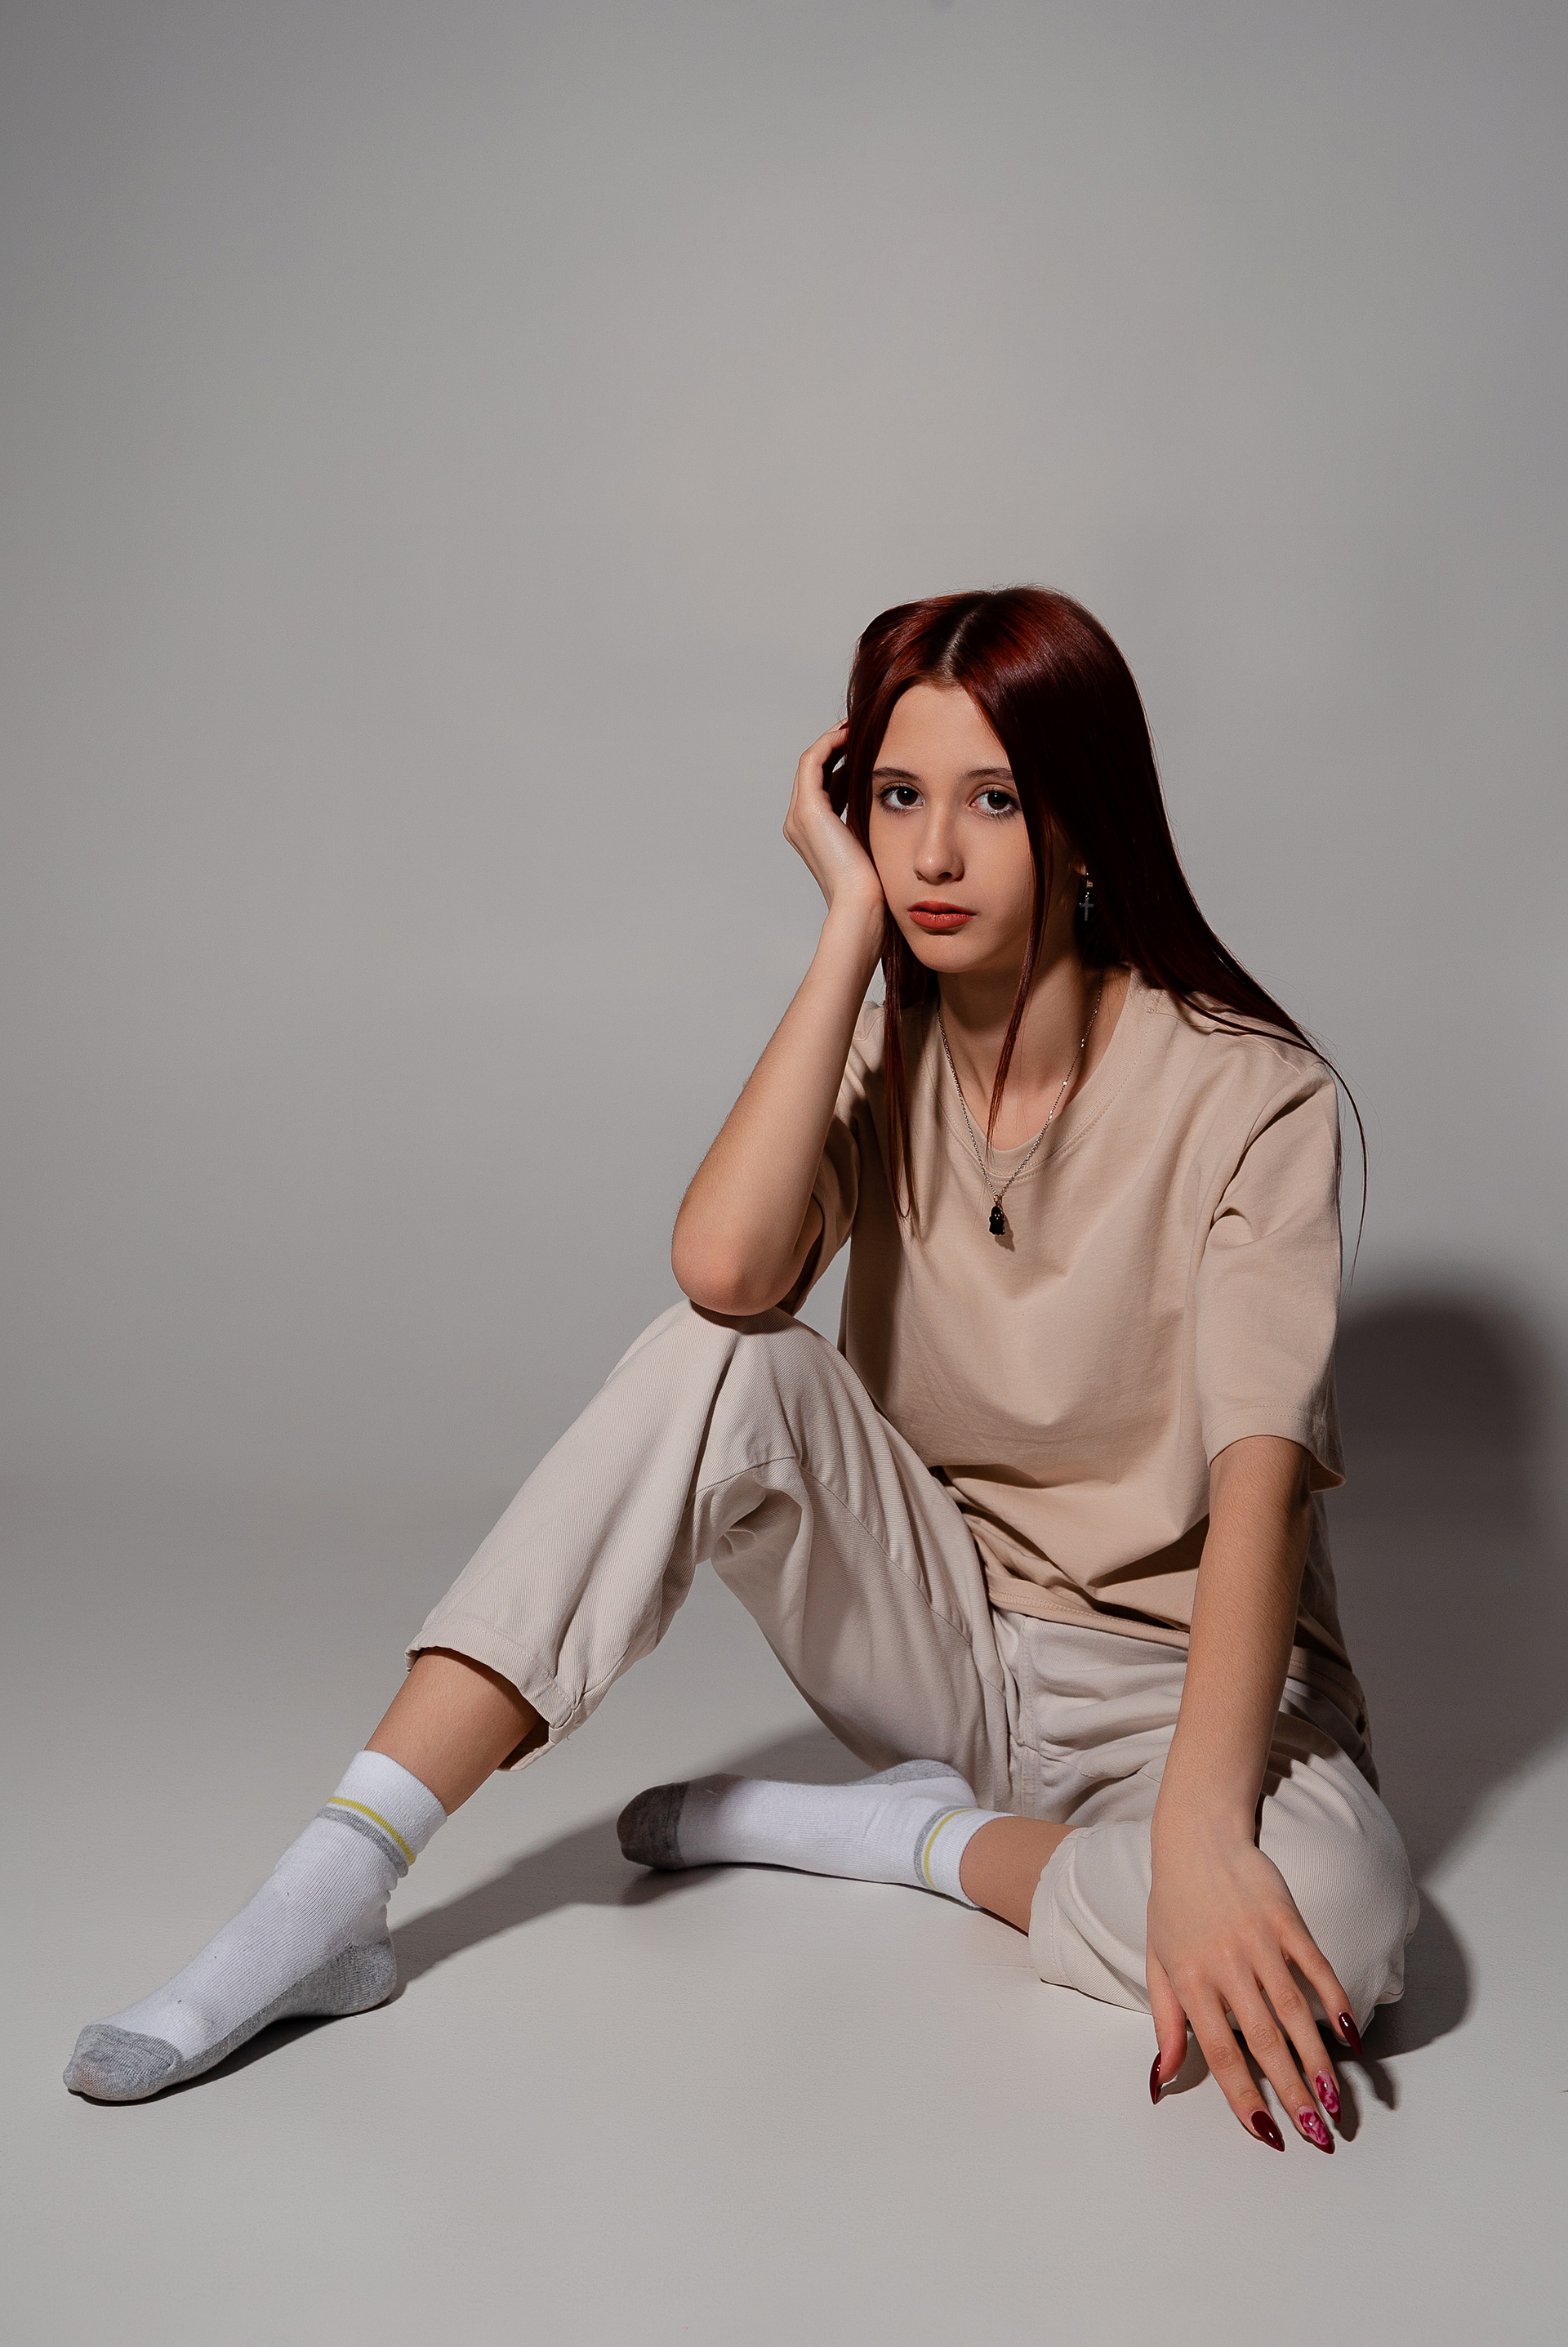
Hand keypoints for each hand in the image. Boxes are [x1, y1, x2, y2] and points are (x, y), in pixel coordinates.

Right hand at [783, 723, 884, 922]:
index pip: (820, 783)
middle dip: (835, 745)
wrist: (862, 903)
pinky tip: (852, 734)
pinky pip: (813, 762)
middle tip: (860, 727)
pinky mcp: (809, 810)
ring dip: (833, 739)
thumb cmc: (872, 881)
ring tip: (857, 726)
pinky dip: (830, 743)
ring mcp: (799, 816)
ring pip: (811, 761)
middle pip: (813, 769)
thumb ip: (865, 815)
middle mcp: (797, 822)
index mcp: (809, 831)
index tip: (862, 743)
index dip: (838, 759)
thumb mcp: (868, 839)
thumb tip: (880, 792)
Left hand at [1147, 1824, 1350, 2152]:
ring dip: (1318, 2059)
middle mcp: (1225, 1964)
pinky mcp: (1285, 1919)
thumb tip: (1161, 2080)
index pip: (1219, 2050)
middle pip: (1264, 2039)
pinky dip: (1335, 2001)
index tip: (1269, 2132)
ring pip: (1294, 2010)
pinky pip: (1315, 1966)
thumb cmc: (1173, 1904)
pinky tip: (1352, 2037)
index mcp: (1190, 1980)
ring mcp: (1258, 1940)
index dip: (1244, 2094)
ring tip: (1335, 2101)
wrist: (1196, 1838)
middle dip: (1292, 2091)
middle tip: (1318, 2134)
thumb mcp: (1158, 1963)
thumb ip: (1165, 2024)